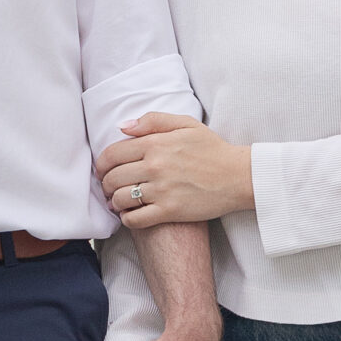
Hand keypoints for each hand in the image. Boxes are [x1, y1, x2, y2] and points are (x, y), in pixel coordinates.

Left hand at [100, 112, 253, 226]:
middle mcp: (155, 166)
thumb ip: (153, 121)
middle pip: (112, 178)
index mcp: (155, 143)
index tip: (104, 171)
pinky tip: (131, 215)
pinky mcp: (169, 211)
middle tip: (109, 188)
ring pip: (120, 199)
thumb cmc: (212, 149)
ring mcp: (161, 190)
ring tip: (119, 202)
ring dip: (114, 202)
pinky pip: (134, 219)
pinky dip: (127, 219)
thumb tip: (122, 127)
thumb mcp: (185, 124)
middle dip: (106, 184)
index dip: (102, 165)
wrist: (238, 176)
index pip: (112, 154)